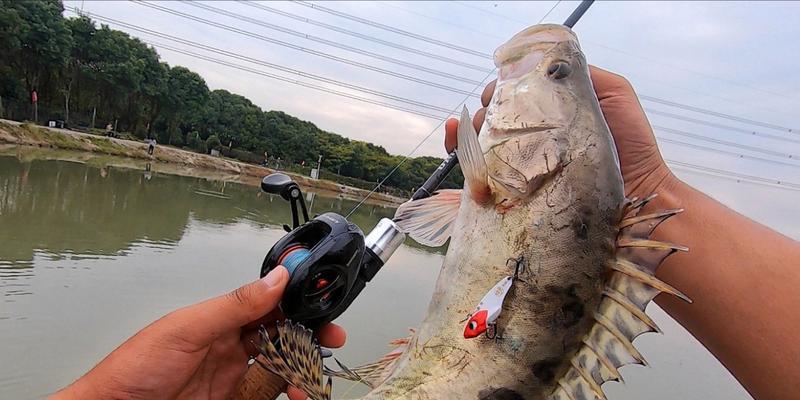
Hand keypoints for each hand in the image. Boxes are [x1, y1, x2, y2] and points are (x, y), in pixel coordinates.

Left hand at [51, 266, 345, 399]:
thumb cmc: (134, 369)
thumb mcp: (187, 329)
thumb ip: (234, 305)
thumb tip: (275, 279)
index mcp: (220, 320)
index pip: (268, 303)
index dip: (297, 300)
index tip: (322, 299)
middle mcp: (231, 346)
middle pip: (283, 335)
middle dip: (311, 334)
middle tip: (332, 338)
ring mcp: (234, 377)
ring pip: (282, 367)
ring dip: (302, 368)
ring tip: (310, 379)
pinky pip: (270, 393)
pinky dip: (290, 392)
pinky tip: (297, 393)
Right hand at [444, 66, 675, 199]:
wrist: (639, 192)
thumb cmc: (631, 144)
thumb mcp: (613, 95)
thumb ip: (585, 77)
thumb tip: (547, 64)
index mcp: (549, 117)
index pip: (513, 99)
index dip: (498, 92)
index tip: (495, 92)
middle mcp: (534, 141)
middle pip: (492, 120)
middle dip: (480, 113)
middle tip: (484, 115)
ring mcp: (524, 167)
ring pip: (480, 145)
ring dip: (466, 132)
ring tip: (471, 131)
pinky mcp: (517, 192)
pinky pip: (480, 175)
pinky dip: (462, 157)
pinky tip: (456, 143)